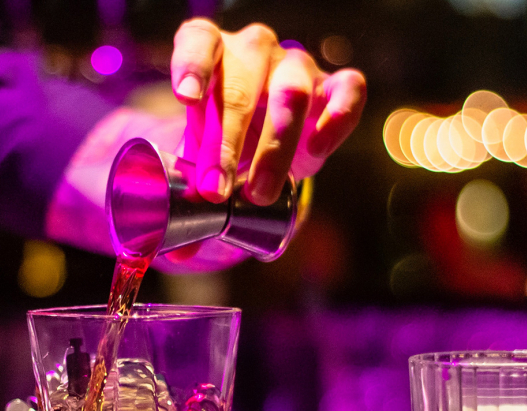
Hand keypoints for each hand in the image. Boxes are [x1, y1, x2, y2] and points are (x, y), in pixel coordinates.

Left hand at [171, 19, 365, 205]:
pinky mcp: (333, 85)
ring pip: (292, 92)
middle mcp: (252, 51)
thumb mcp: (197, 162)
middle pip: (239, 86)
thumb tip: (179, 252)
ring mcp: (295, 65)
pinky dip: (337, 118)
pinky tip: (318, 151)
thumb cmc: (222, 139)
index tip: (186, 98)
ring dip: (275, 148)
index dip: (191, 67)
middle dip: (226, 143)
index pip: (198, 44)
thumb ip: (187, 197)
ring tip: (259, 193)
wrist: (263, 138)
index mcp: (210, 54)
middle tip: (216, 190)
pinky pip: (347, 89)